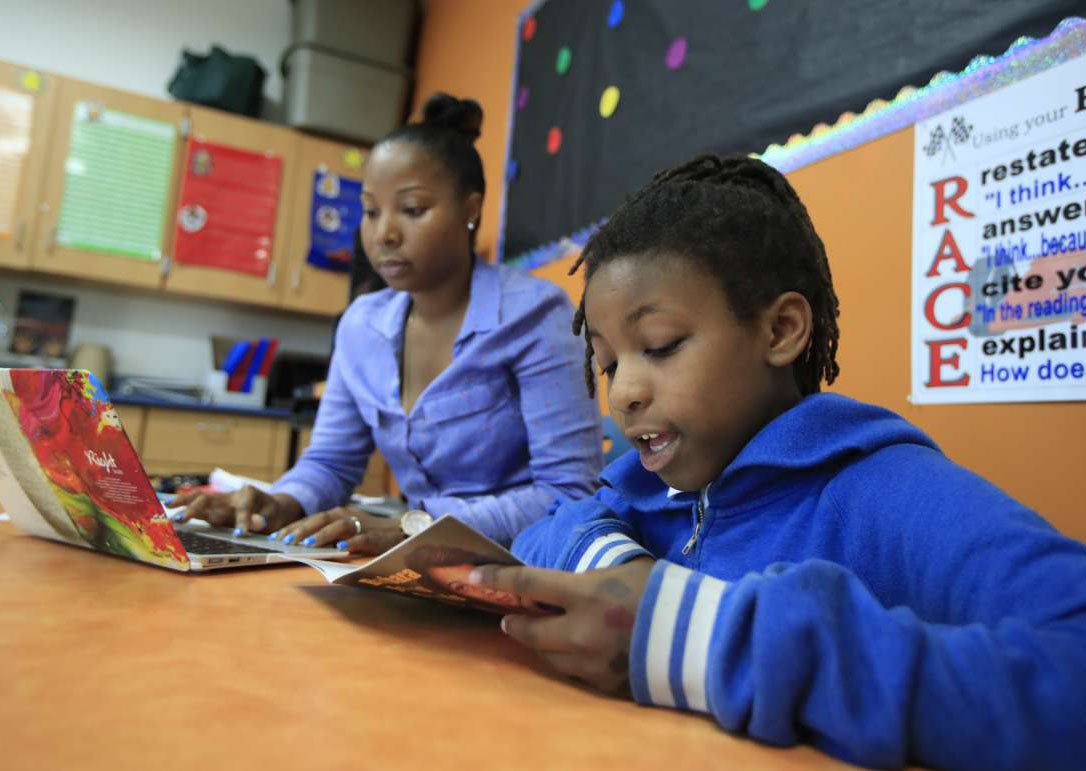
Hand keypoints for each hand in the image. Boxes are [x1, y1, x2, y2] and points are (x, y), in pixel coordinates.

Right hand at [171, 485, 302, 534]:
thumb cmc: (273, 511)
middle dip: (194, 508)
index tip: (241, 533)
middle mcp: (230, 496)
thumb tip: (258, 524)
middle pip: (209, 498)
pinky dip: (184, 510)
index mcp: (248, 494)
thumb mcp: (273, 515)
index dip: (243, 519)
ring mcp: (220, 503)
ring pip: (198, 500)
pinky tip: (169, 512)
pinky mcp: (214, 511)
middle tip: (181, 519)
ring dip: (183, 504)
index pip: (243, 507)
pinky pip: (198, 510)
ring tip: (167, 508)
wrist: (271, 507)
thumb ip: (264, 519)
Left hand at [270, 506, 408, 554]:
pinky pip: (362, 539)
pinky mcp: (376, 537)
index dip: (293, 527)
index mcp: (338, 514)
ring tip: (307, 545)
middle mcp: (348, 516)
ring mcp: (362, 525)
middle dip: (302, 530)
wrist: (401, 531)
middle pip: (322, 519)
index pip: (311, 519)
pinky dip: (351, 542)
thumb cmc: (369, 532)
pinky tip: (340, 548)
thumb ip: (326, 534)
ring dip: (322, 535)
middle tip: (285, 541)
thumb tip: (299, 544)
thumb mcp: (345, 529)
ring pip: (339, 526)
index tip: (275, 537)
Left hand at [466, 559, 654, 694]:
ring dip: (541, 645)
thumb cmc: (669, 594)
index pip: (530, 583)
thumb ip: (593, 577)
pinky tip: (574, 653)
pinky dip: (569, 661)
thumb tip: (568, 579)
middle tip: (508, 618)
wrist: (704, 640)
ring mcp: (593, 662)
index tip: (474, 576)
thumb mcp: (629, 570)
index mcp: (588, 594)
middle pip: (531, 631)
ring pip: (549, 658)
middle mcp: (582, 631)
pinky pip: (575, 674)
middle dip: (515, 624)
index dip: (499, 579)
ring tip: (539, 636)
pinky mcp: (605, 685)